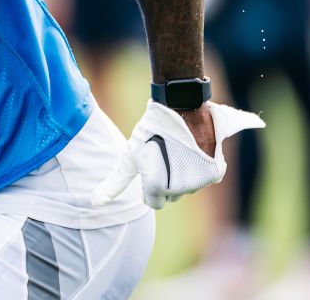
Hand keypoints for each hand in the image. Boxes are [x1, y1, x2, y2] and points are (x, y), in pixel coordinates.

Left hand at [91, 101, 263, 209]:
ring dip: (183, 174)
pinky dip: (199, 168)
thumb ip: (115, 184)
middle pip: (171, 195)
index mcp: (158, 187)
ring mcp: (200, 181)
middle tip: (162, 155)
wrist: (180, 107)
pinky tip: (191, 151)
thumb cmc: (150, 131)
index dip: (149, 185)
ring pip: (188, 187)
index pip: (154, 202)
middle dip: (166, 180)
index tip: (150, 167)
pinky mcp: (214, 173)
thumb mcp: (129, 157)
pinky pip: (204, 179)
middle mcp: (181, 189)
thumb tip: (95, 202)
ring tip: (175, 151)